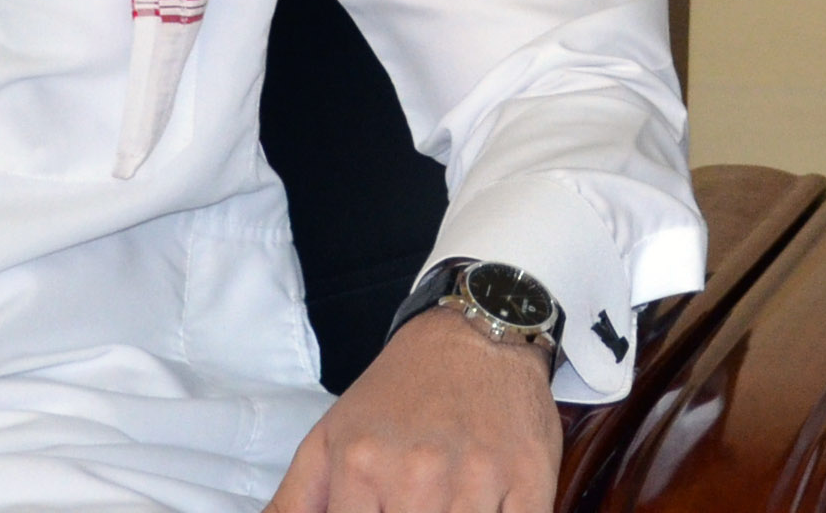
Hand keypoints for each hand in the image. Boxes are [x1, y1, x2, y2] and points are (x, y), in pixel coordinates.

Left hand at [270, 303, 561, 512]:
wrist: (478, 330)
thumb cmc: (400, 393)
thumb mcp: (329, 438)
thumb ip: (294, 503)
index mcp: (361, 466)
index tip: (380, 512)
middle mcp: (419, 473)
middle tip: (410, 504)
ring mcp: (480, 478)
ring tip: (443, 504)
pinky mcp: (531, 478)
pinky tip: (483, 508)